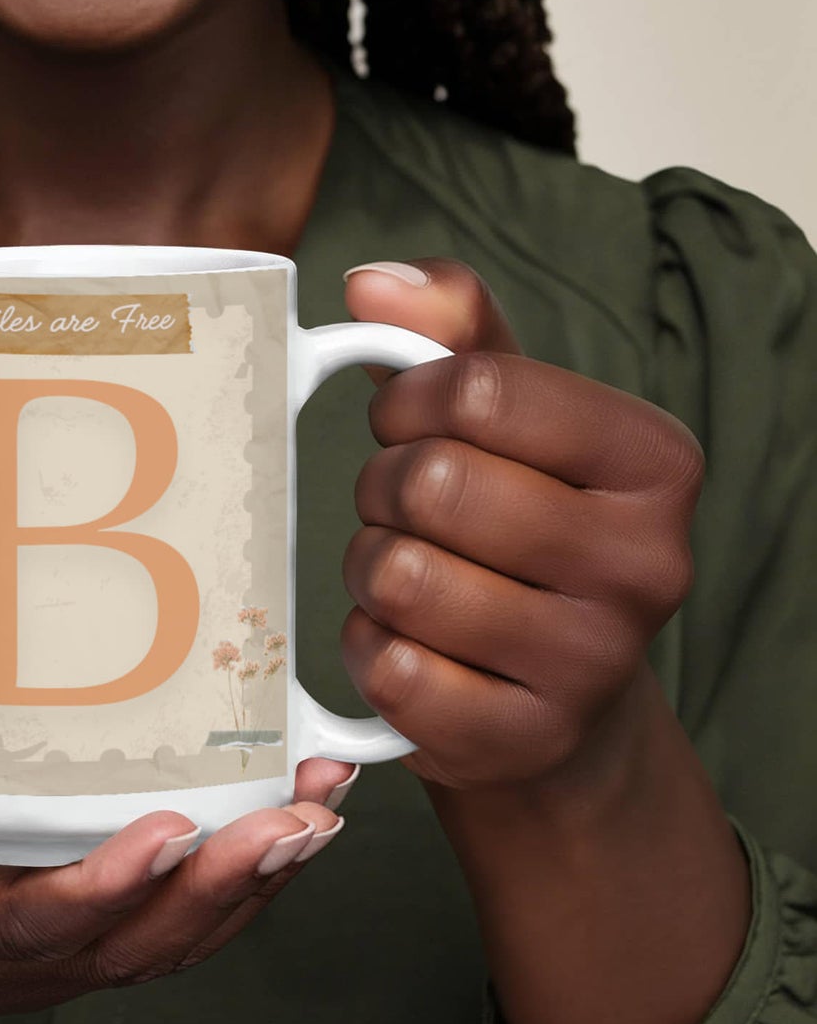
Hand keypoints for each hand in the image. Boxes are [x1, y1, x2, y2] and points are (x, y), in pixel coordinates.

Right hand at [0, 674, 351, 1023]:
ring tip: (322, 807)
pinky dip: (238, 888)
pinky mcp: (72, 940)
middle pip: (135, 940)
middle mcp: (7, 952)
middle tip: (298, 813)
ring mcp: (49, 954)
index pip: (28, 921)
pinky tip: (289, 828)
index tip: (168, 828)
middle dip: (224, 883)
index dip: (104, 887)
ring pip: (167, 940)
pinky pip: (167, 930)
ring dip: (253, 883)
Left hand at [339, 258, 704, 792]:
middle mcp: (649, 563)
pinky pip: (388, 669)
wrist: (554, 694)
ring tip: (406, 574)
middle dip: (382, 488)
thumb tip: (371, 283)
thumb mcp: (506, 415)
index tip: (407, 424)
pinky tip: (411, 646)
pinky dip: (371, 648)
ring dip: (370, 568)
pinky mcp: (525, 740)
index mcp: (653, 458)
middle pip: (431, 483)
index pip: (476, 389)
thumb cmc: (518, 524)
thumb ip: (449, 328)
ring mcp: (593, 664)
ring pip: (399, 576)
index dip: (407, 402)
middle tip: (404, 509)